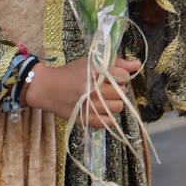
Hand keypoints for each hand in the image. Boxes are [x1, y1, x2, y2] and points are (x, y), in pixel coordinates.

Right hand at [23, 57, 141, 128]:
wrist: (47, 88)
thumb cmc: (71, 73)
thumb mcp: (92, 63)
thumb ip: (117, 63)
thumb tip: (138, 64)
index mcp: (95, 72)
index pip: (123, 76)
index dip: (120, 76)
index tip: (112, 76)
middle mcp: (93, 89)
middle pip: (122, 92)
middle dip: (117, 89)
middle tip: (105, 88)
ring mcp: (89, 106)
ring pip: (119, 107)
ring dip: (114, 103)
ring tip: (103, 99)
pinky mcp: (85, 119)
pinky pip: (109, 122)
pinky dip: (108, 116)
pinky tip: (101, 110)